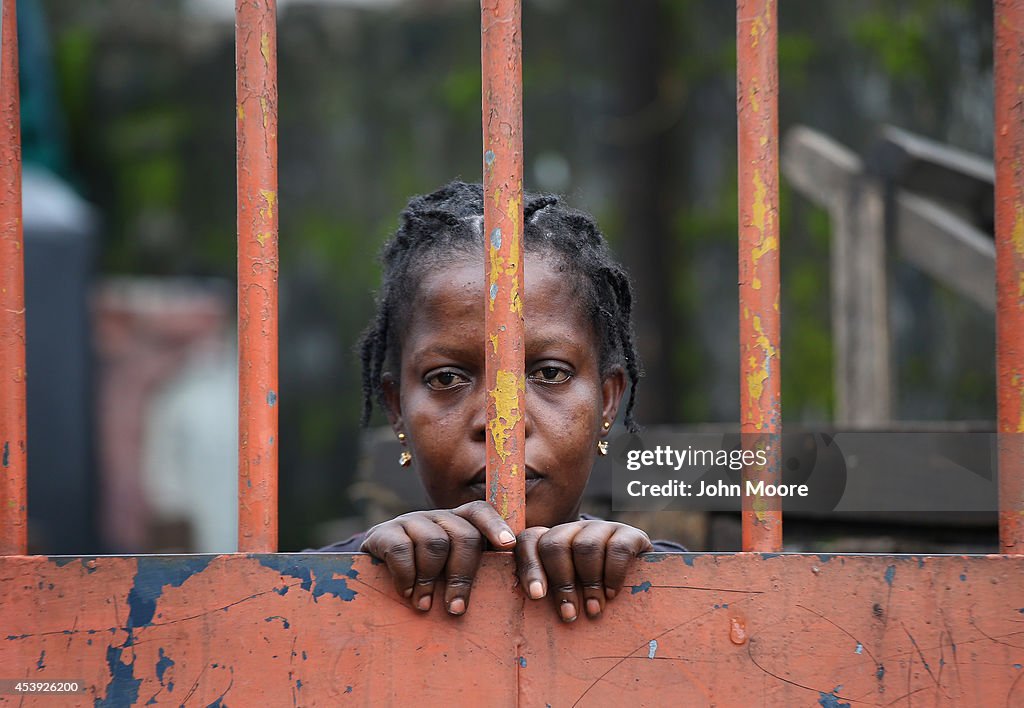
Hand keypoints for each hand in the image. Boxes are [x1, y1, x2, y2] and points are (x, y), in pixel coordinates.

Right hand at [359, 500, 516, 614]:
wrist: (372, 572)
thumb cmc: (423, 577)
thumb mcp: (448, 572)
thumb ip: (472, 571)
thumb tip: (507, 592)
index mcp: (457, 523)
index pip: (480, 512)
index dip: (496, 526)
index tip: (508, 545)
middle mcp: (437, 517)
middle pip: (463, 534)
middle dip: (463, 574)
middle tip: (456, 608)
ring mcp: (410, 521)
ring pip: (435, 542)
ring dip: (431, 579)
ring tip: (425, 604)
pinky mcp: (383, 532)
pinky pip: (402, 550)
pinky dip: (407, 576)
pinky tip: (406, 593)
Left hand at [515, 520, 652, 621]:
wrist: (640, 578)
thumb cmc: (592, 594)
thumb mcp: (568, 592)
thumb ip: (550, 594)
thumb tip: (534, 613)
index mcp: (551, 540)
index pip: (529, 541)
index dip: (529, 567)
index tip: (536, 596)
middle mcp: (573, 530)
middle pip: (555, 545)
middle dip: (561, 583)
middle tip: (569, 614)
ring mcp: (600, 528)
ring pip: (586, 547)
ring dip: (589, 583)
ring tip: (593, 610)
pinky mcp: (629, 534)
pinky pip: (617, 549)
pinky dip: (613, 575)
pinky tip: (612, 594)